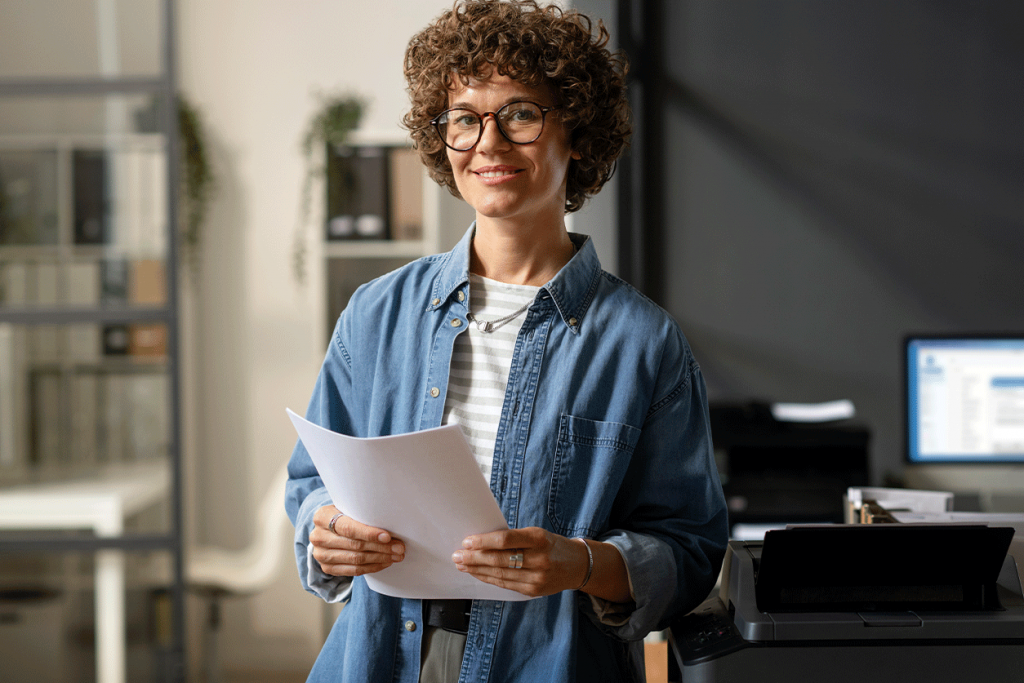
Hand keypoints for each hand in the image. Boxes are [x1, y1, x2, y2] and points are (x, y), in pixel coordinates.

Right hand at [310, 505, 404, 576]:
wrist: (328, 529)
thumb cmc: (344, 515)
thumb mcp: (348, 508)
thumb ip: (362, 513)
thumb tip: (391, 520)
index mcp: (322, 517)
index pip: (348, 528)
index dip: (369, 533)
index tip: (387, 536)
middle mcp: (318, 536)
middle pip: (355, 545)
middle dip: (381, 547)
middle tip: (399, 547)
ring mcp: (321, 554)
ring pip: (356, 559)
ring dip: (380, 558)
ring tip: (396, 555)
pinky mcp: (327, 568)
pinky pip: (354, 570)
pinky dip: (372, 567)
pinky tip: (385, 562)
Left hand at [451, 527, 586, 597]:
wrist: (577, 565)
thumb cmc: (552, 545)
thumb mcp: (537, 534)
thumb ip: (514, 538)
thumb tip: (481, 541)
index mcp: (540, 539)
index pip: (506, 540)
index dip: (484, 541)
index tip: (467, 541)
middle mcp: (539, 559)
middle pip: (500, 560)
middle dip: (474, 558)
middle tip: (457, 555)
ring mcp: (537, 578)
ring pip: (500, 574)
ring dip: (477, 570)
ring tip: (462, 564)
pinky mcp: (533, 591)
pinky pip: (505, 584)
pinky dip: (488, 578)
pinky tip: (476, 574)